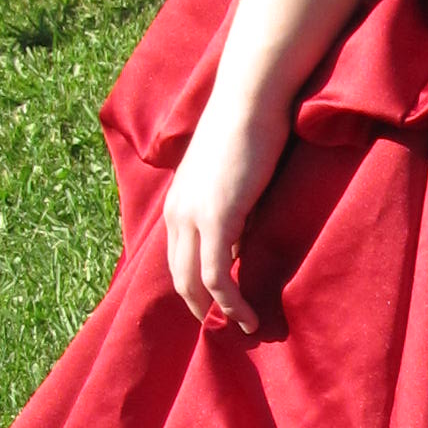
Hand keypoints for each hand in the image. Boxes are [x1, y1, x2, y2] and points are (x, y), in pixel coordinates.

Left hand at [162, 79, 289, 333]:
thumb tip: (239, 243)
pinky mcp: (215, 219)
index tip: (221, 308)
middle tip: (229, 327)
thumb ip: (231, 209)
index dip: (196, 288)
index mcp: (178, 202)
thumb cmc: (249, 128)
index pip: (179, 258)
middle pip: (179, 277)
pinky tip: (249, 316)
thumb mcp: (233, 177)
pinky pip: (216, 275)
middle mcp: (177, 213)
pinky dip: (231, 302)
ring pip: (194, 282)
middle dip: (201, 308)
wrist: (251, 99)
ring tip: (245, 328)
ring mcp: (192, 216)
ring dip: (220, 312)